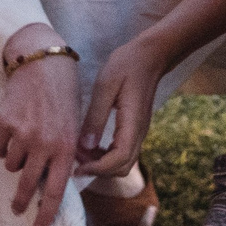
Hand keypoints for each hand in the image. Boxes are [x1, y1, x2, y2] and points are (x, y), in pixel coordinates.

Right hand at [0, 36, 80, 225]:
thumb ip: (68, 153)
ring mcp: (22, 134)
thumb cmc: (64, 94)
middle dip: (21, 201)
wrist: (42, 63)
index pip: (56, 190)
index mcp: (66, 147)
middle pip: (27, 184)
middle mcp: (44, 144)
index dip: (46, 213)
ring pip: (11, 165)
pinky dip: (4, 145)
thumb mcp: (75, 125)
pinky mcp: (3, 123)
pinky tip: (14, 128)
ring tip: (24, 142)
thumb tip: (59, 181)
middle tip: (17, 208)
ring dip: (16, 161)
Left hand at [75, 37, 161, 176]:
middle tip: (75, 159)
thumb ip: (96, 116)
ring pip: (123, 162)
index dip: (97, 168)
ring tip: (79, 151)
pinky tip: (89, 144)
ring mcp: (138, 133)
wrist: (149, 56)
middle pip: (122, 168)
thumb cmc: (127, 65)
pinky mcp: (134, 129)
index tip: (77, 166)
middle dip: (98, 170)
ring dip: (101, 164)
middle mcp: (139, 133)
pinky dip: (105, 156)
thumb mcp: (105, 86)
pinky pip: (122, 152)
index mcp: (133, 124)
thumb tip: (85, 146)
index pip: (119, 159)